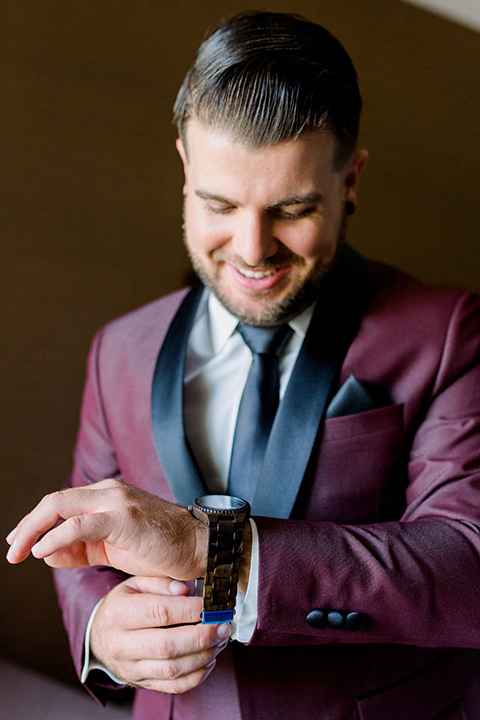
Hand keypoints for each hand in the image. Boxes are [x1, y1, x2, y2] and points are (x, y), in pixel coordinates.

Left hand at [6, 478, 207, 579]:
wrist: (198, 547)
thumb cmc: (159, 549)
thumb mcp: (112, 549)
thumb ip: (80, 549)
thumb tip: (47, 554)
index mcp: (106, 496)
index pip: (60, 504)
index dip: (34, 523)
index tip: (18, 543)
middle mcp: (109, 492)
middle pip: (54, 500)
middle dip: (27, 525)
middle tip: (12, 549)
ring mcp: (117, 502)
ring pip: (61, 506)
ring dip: (34, 531)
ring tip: (21, 552)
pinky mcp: (125, 518)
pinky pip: (80, 524)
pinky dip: (57, 537)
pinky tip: (44, 551)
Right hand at [90, 576, 230, 693]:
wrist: (100, 636)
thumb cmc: (124, 605)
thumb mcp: (136, 584)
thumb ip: (162, 583)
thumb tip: (187, 591)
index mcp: (119, 613)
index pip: (160, 612)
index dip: (190, 609)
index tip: (212, 605)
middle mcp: (121, 644)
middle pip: (167, 645)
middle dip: (202, 636)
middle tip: (223, 625)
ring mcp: (130, 668)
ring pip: (173, 669)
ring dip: (204, 655)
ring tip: (221, 639)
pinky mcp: (142, 683)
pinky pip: (174, 687)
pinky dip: (198, 675)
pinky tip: (209, 658)